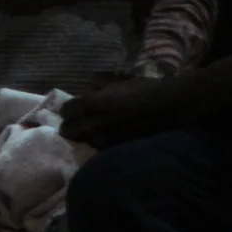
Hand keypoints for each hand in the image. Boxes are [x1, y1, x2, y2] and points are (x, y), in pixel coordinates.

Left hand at [60, 75, 181, 148]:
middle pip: (68, 130)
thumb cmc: (142, 89)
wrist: (166, 107)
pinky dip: (97, 141)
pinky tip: (106, 135)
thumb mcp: (115, 82)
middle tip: (79, 120)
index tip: (75, 106)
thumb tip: (86, 94)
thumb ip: (96, 89)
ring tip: (93, 128)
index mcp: (92, 104)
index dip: (69, 107)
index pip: (66, 110)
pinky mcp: (114, 149)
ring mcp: (103, 140)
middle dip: (71, 124)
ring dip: (84, 134)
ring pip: (82, 140)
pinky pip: (97, 147)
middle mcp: (93, 125)